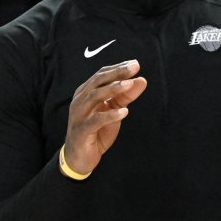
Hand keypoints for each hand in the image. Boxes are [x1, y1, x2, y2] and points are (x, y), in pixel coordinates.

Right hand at [64, 60, 146, 175]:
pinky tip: (124, 112)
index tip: (135, 64)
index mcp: (86, 92)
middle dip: (117, 73)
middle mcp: (80, 100)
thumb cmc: (97, 130)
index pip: (101, 75)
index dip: (118, 68)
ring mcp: (79, 115)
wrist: (80, 157)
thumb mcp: (114, 111)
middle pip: (98, 81)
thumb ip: (126, 96)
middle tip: (134, 68)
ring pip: (94, 97)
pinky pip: (95, 120)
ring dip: (113, 89)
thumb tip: (141, 80)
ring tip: (129, 85)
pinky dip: (110, 115)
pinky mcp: (82, 130)